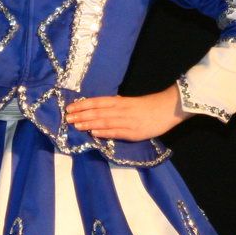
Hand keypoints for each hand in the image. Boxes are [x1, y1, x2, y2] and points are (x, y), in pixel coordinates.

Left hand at [64, 86, 189, 141]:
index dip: (83, 105)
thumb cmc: (149, 105)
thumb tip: (99, 109)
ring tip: (76, 125)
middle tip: (67, 118)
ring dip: (89, 124)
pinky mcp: (134, 132)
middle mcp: (121, 110)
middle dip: (81, 115)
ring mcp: (127, 121)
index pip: (97, 102)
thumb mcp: (130, 102)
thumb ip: (116, 105)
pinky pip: (116, 132)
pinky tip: (93, 133)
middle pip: (98, 111)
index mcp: (120, 101)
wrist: (168, 108)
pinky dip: (104, 132)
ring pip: (104, 122)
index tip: (69, 108)